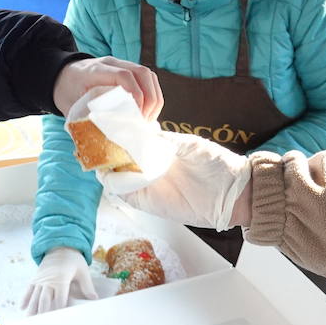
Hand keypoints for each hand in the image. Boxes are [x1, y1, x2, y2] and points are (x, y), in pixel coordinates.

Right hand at [22, 247, 97, 314]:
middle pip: (44, 299)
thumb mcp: (83, 270)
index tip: (58, 321)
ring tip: (29, 320)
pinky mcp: (35, 278)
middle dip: (43, 312)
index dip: (59, 309)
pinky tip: (22, 308)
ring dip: (32, 308)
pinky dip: (24, 298)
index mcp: (61, 278)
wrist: (60, 245)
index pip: (60, 297)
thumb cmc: (73, 260)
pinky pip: (28, 289)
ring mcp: (40, 279)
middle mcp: (49, 280)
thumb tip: (94, 299)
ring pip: (34, 296)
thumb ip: (87, 286)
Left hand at [53, 57, 161, 119]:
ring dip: (154, 98)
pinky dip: (151, 95)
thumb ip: (88, 117)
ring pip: (148, 75)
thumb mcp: (72, 106)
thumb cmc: (65, 93)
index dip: (136, 95)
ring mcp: (121, 65)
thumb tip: (105, 142)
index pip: (124, 76)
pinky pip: (147, 80)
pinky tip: (146, 112)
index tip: (136, 117)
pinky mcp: (127, 70)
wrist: (60, 77)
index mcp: (95, 71)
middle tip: (144, 121)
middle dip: (150, 99)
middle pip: (142, 73)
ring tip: (147, 119)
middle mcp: (111, 63)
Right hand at [103, 131, 250, 230]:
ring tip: (95, 152)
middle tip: (92, 137)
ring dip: (106, 165)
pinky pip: (123, 193)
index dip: (118, 133)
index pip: (131, 141)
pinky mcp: (147, 202)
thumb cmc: (216, 164)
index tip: (105, 122)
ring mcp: (147, 184)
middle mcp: (149, 167)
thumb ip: (163, 139)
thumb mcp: (188, 145)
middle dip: (106, 148)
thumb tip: (140, 130)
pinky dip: (112, 184)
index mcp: (159, 150)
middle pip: (119, 157)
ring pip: (116, 175)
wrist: (232, 194)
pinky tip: (107, 171)